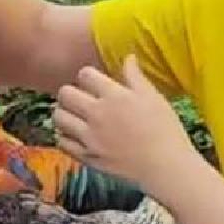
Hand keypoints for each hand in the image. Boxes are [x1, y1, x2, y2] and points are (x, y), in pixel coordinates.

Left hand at [50, 55, 199, 190]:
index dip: (88, 76)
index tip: (94, 83)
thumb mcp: (153, 98)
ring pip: (58, 117)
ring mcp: (89, 137)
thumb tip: (128, 57)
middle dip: (70, 92)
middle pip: (65, 93)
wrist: (165, 167)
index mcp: (115, 96)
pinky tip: (75, 135)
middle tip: (79, 98)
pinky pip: (62, 142)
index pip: (85, 74)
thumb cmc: (165, 130)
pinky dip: (64, 136)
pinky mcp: (87, 156)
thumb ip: (135, 77)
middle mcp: (97, 114)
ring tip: (74, 115)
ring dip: (63, 113)